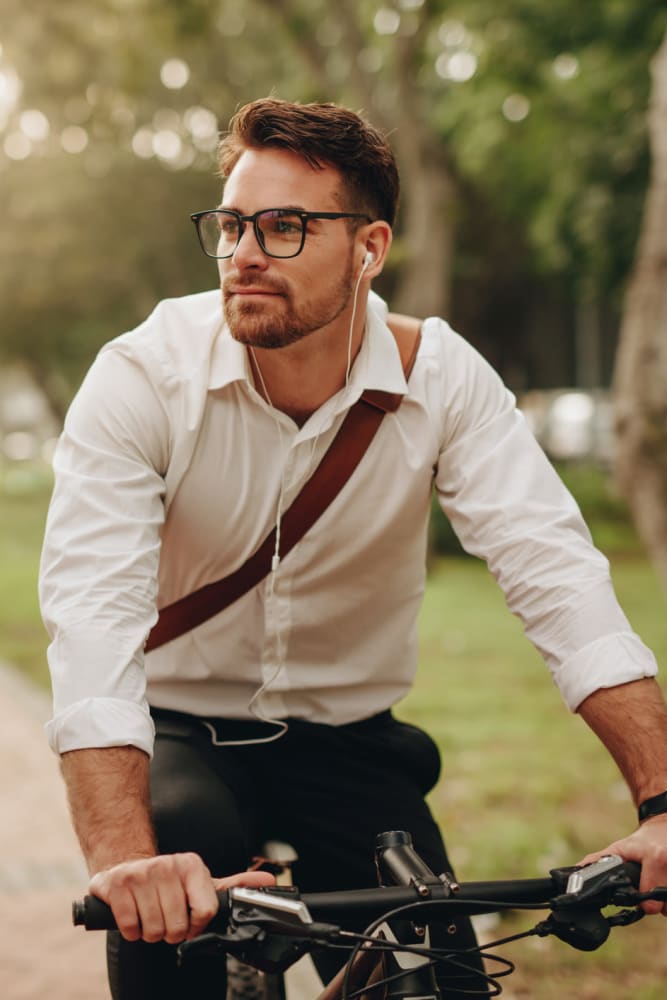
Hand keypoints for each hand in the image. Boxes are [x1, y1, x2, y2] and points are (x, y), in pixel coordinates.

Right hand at [89, 853, 275, 942]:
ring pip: (153, 931)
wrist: (126, 866)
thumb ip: (234, 884)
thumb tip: (269, 881)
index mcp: (191, 866)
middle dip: (170, 932)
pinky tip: (132, 915)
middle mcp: (167, 866)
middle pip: (177, 927)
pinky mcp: (116, 886)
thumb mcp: (201, 880)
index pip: (206, 912)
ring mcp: (141, 874)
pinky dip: (131, 931)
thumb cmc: (168, 881)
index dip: (196, 926)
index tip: (189, 922)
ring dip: (150, 933)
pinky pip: (130, 928)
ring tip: (149, 915)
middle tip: (165, 918)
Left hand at [580, 814, 666, 915]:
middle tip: (650, 887)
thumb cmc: (643, 841)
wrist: (665, 825)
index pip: (650, 901)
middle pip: (664, 908)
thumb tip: (578, 871)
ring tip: (659, 884)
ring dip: (666, 901)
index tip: (639, 893)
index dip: (642, 901)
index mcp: (655, 858)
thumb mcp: (622, 848)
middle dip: (656, 903)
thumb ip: (600, 860)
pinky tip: (665, 883)